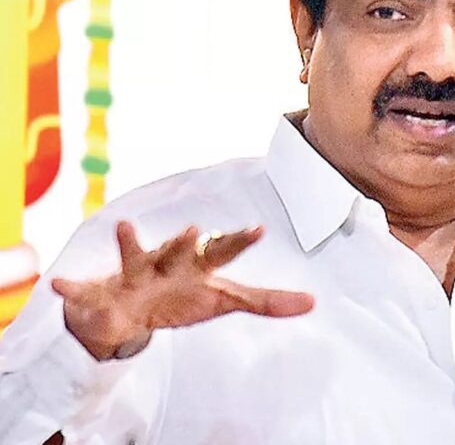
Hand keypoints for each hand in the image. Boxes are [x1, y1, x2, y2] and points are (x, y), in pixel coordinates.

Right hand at [51, 221, 313, 360]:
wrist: (133, 308)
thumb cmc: (183, 296)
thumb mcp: (223, 300)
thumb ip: (265, 301)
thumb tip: (313, 302)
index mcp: (197, 266)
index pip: (221, 252)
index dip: (239, 242)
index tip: (258, 230)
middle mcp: (167, 264)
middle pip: (177, 251)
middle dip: (184, 241)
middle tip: (195, 228)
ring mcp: (134, 276)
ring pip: (133, 259)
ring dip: (130, 244)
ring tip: (124, 227)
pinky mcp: (103, 292)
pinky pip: (84, 291)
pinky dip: (72, 288)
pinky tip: (60, 285)